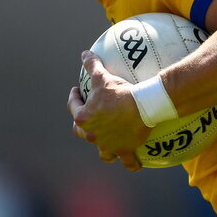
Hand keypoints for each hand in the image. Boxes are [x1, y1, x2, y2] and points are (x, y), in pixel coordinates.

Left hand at [67, 51, 149, 170]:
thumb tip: (84, 53)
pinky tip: (134, 164)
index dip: (74, 98)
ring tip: (106, 143)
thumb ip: (92, 65)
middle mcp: (93, 135)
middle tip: (87, 116)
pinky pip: (127, 161)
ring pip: (102, 152)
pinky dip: (131, 163)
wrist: (143, 106)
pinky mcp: (125, 150)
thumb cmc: (120, 92)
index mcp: (84, 118)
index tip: (77, 91)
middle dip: (82, 125)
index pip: (73, 107)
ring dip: (102, 148)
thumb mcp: (102, 76)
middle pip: (82, 132)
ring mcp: (108, 145)